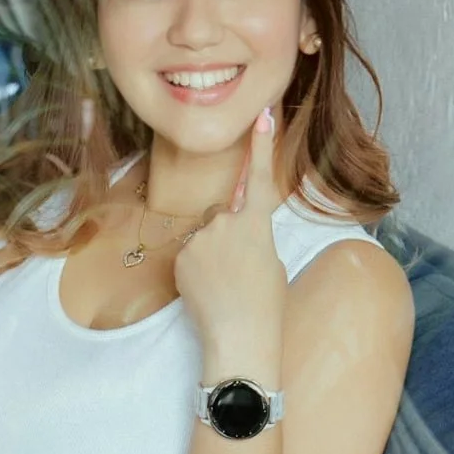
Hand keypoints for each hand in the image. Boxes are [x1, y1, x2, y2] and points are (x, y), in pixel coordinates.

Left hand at [173, 108, 286, 379]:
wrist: (240, 339)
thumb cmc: (266, 307)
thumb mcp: (272, 263)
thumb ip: (255, 236)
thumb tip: (239, 229)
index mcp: (257, 225)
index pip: (259, 178)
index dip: (261, 145)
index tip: (261, 114)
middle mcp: (226, 224)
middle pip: (225, 215)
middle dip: (231, 234)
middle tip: (241, 272)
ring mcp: (200, 240)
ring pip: (207, 236)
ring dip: (213, 254)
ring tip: (224, 286)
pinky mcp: (181, 258)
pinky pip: (191, 254)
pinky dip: (198, 269)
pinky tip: (209, 291)